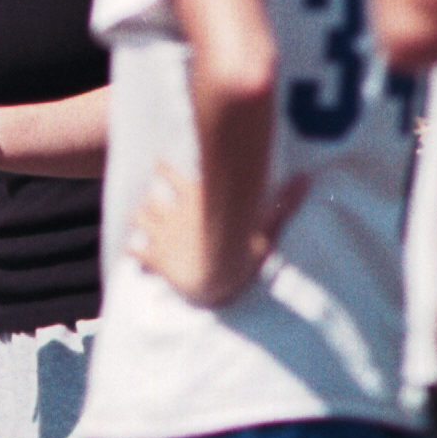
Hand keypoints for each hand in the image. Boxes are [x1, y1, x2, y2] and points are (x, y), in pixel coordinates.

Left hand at [130, 168, 309, 308]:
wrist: (216, 276)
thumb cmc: (242, 249)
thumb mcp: (265, 224)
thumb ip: (284, 200)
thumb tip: (307, 178)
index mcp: (197, 200)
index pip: (173, 176)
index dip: (163, 168)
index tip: (156, 161)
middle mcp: (175, 213)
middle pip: (153, 199)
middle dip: (148, 197)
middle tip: (143, 194)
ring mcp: (164, 236)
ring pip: (141, 220)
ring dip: (138, 218)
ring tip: (134, 216)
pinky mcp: (157, 260)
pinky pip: (138, 254)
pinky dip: (132, 252)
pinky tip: (129, 252)